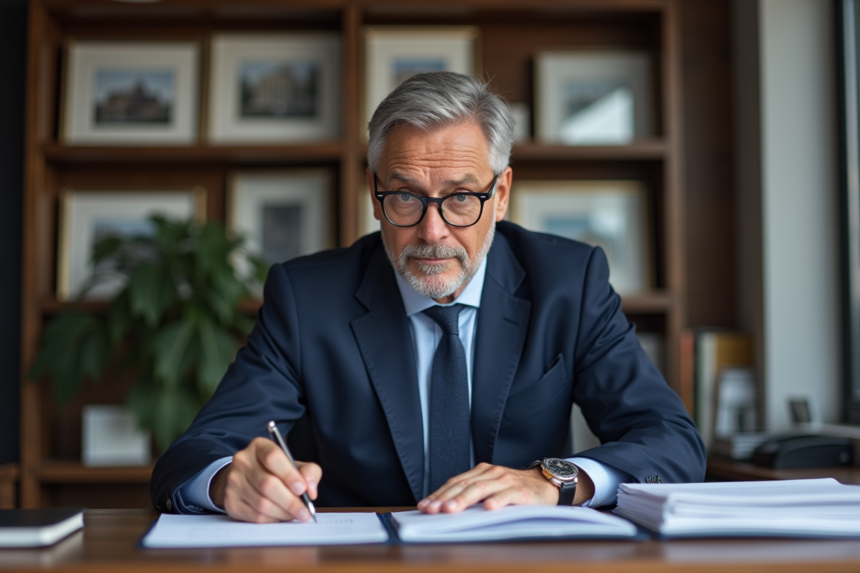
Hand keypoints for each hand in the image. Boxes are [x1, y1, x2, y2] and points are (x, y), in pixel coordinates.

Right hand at [209, 437, 321, 523]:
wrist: (246, 479)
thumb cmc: (275, 471)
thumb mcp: (294, 465)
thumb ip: (309, 472)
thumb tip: (310, 490)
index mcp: (259, 447)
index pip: (273, 458)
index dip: (290, 475)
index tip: (302, 489)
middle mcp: (242, 461)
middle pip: (267, 484)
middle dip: (290, 501)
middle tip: (305, 512)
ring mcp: (233, 481)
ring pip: (261, 503)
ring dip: (283, 513)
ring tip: (295, 515)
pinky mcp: (230, 501)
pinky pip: (254, 516)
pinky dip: (272, 519)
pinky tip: (280, 516)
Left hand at [417, 462, 594, 512]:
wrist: (546, 484)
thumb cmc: (514, 490)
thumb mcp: (491, 489)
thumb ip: (473, 495)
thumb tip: (445, 509)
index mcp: (481, 472)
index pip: (455, 482)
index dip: (439, 494)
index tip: (425, 506)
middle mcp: (491, 473)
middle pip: (464, 485)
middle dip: (446, 498)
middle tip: (433, 510)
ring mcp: (506, 481)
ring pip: (481, 489)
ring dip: (464, 500)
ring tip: (451, 509)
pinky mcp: (521, 491)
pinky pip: (507, 495)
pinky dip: (497, 501)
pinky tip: (488, 508)